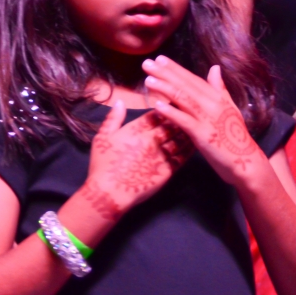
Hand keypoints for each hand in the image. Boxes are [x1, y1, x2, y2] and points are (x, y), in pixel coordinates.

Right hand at [77, 100, 190, 220]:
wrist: (109, 192)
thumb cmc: (103, 165)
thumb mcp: (102, 138)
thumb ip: (113, 118)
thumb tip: (120, 102)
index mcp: (136, 130)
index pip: (156, 114)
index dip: (165, 108)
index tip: (171, 104)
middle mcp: (151, 140)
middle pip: (170, 124)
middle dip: (179, 117)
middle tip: (187, 111)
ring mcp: (160, 156)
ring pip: (179, 139)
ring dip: (186, 131)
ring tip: (193, 125)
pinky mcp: (166, 171)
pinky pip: (181, 157)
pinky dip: (188, 149)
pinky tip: (193, 144)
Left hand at [142, 57, 264, 187]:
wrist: (246, 161)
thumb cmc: (235, 137)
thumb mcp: (229, 108)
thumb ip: (220, 88)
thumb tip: (215, 68)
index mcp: (216, 97)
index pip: (192, 79)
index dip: (175, 68)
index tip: (160, 59)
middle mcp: (212, 104)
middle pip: (185, 85)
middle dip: (165, 73)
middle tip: (147, 63)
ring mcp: (208, 118)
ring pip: (183, 99)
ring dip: (165, 88)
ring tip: (148, 80)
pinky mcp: (203, 134)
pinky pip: (184, 120)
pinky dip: (171, 112)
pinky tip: (157, 105)